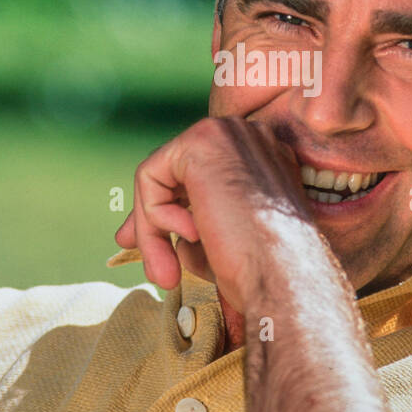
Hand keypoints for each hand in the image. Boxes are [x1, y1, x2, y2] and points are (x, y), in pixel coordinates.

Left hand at [113, 117, 316, 314]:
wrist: (284, 277)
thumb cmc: (261, 271)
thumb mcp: (222, 240)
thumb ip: (188, 221)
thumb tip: (132, 231)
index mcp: (263, 159)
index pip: (199, 174)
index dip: (170, 206)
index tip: (156, 243)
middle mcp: (249, 137)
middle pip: (175, 171)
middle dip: (150, 211)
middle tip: (127, 244)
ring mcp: (227, 134)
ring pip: (160, 177)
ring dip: (152, 228)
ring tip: (165, 271)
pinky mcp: (201, 142)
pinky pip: (151, 177)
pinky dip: (153, 217)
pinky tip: (189, 237)